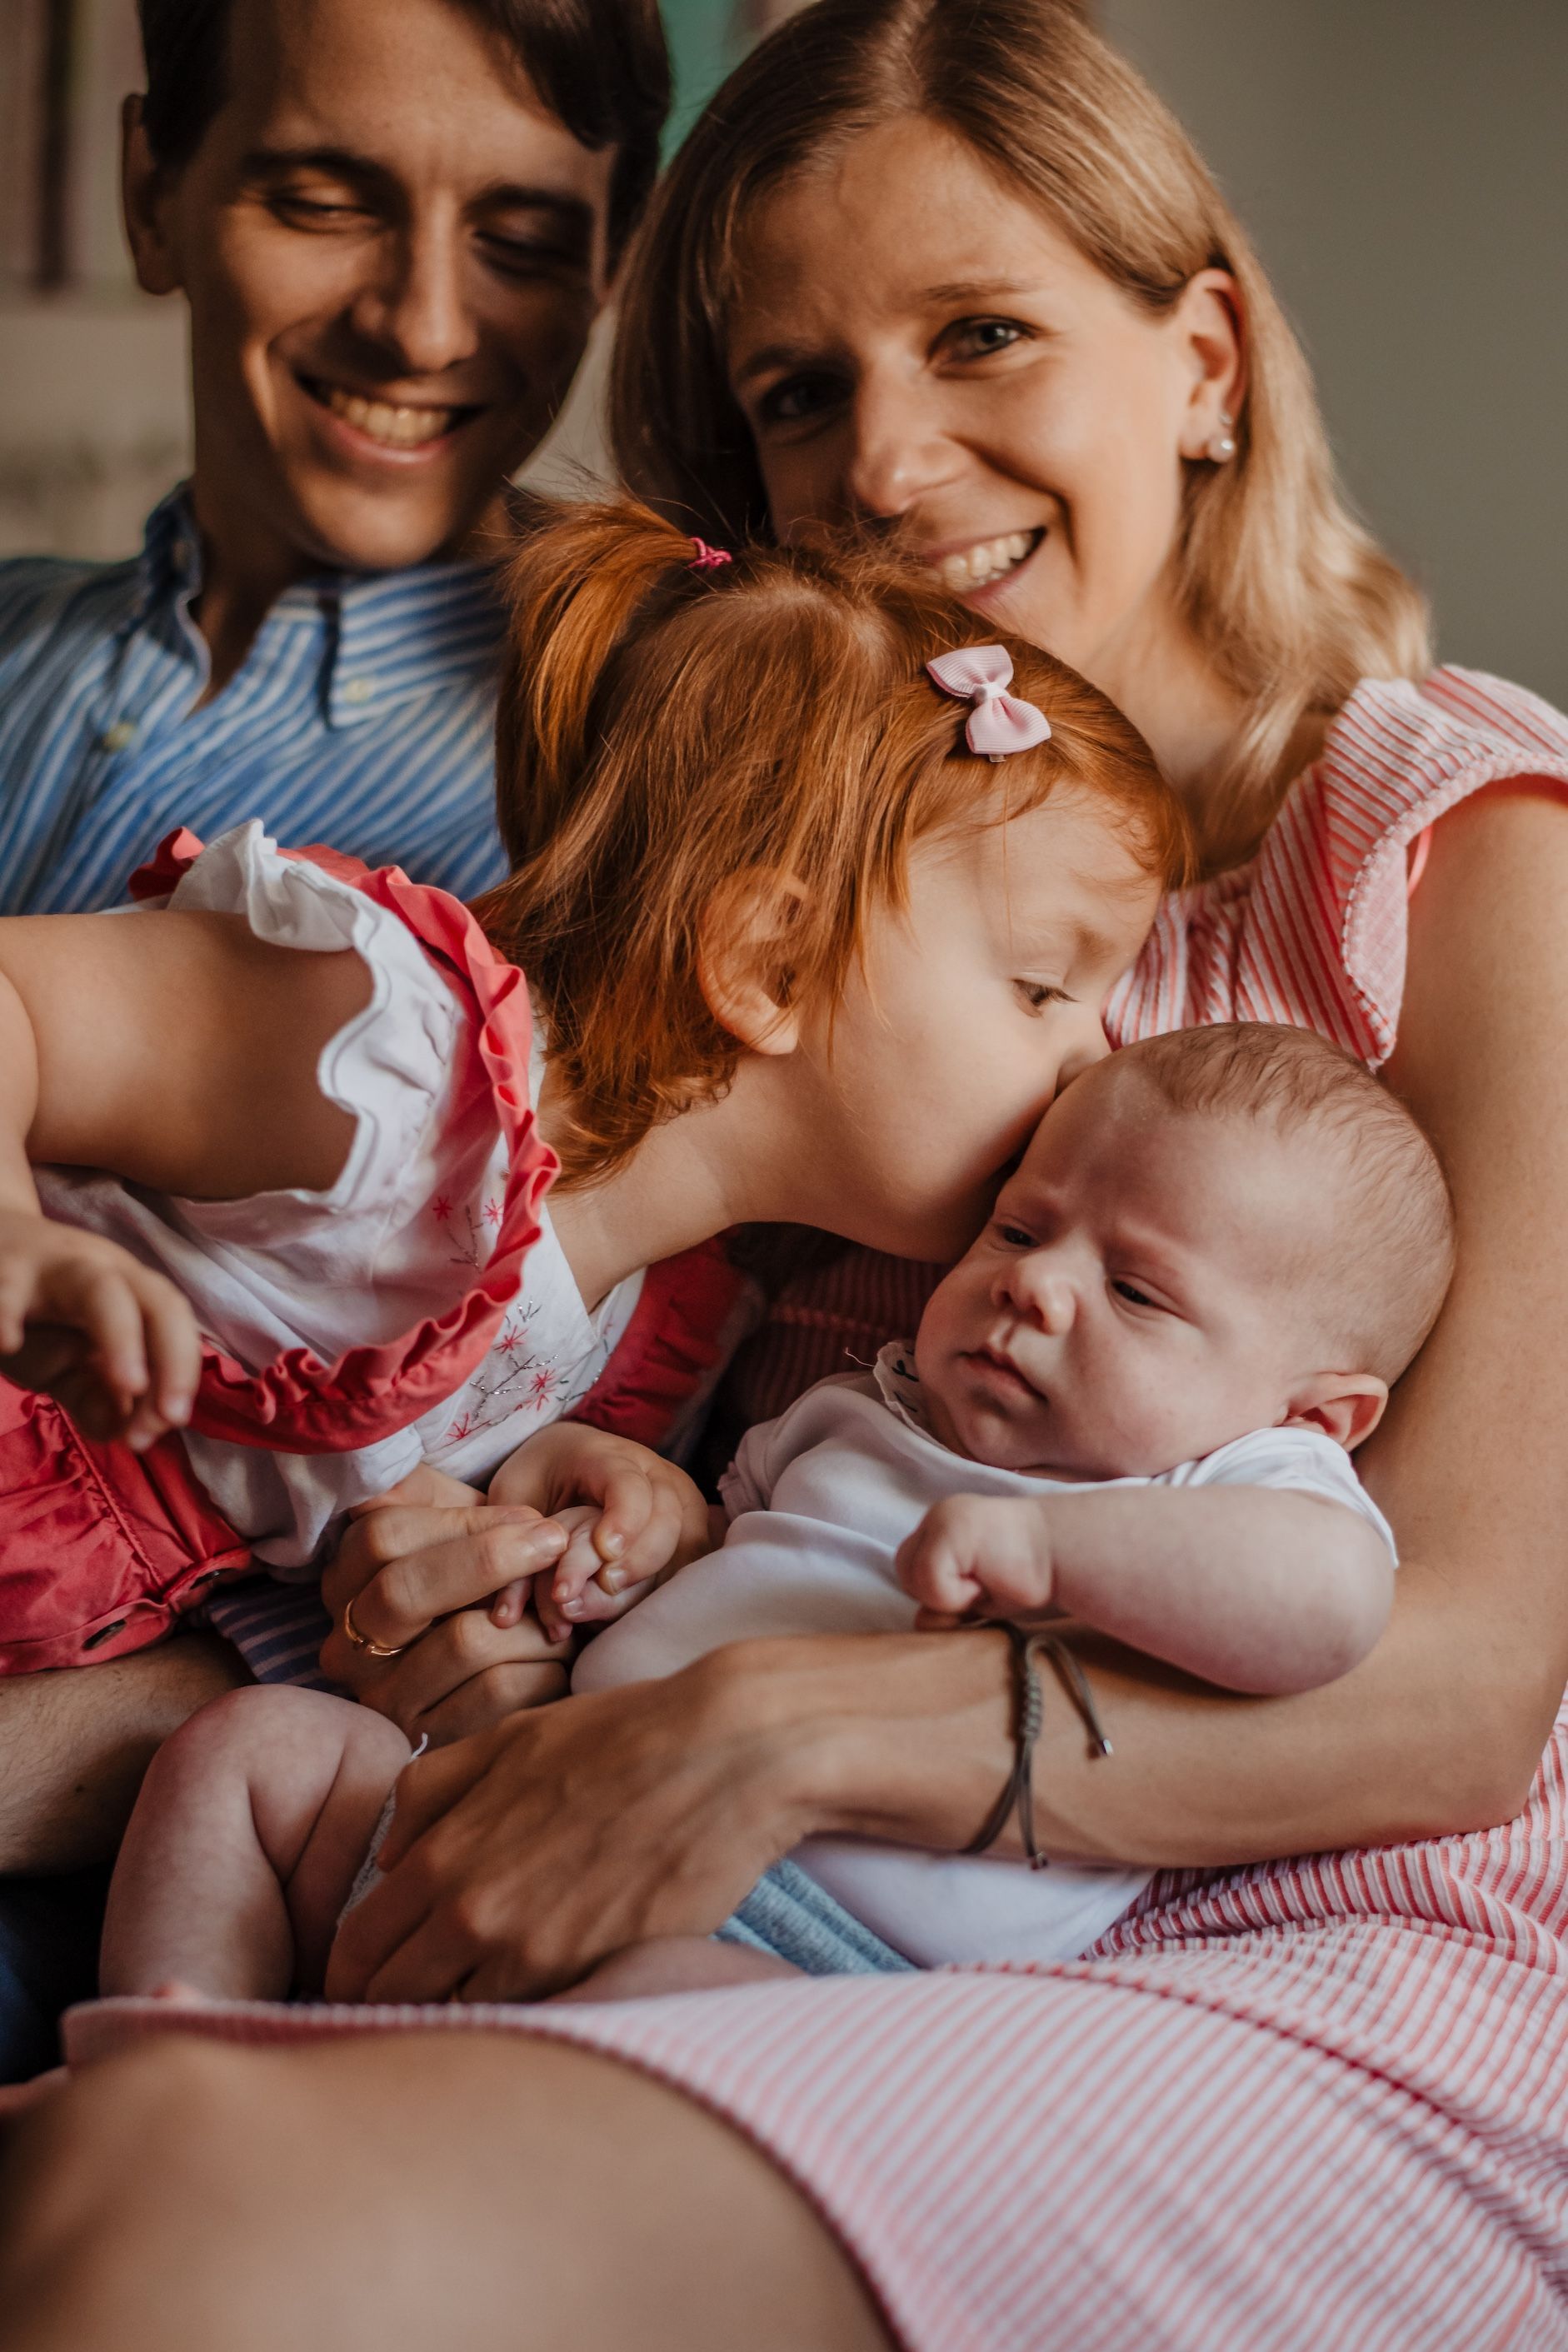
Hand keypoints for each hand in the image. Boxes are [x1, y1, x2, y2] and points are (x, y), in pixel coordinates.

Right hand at [0, 1207, 199, 1448]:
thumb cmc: (36, 1311)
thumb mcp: (68, 1362)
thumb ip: (95, 1398)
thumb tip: (125, 1431)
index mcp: (130, 1290)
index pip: (175, 1328)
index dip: (182, 1374)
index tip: (171, 1422)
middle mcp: (104, 1273)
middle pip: (157, 1303)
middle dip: (172, 1360)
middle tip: (165, 1419)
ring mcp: (55, 1269)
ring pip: (100, 1289)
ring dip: (122, 1337)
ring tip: (131, 1384)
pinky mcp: (4, 1274)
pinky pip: (9, 1293)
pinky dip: (7, 1316)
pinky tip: (9, 1343)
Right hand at [319, 1465, 574, 1744]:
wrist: (492, 1684)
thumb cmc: (475, 1591)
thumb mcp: (451, 1535)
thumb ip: (451, 1504)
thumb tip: (497, 1508)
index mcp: (343, 1582)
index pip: (384, 1537)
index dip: (464, 1523)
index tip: (529, 1517)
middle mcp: (346, 1646)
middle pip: (404, 1590)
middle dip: (492, 1559)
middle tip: (554, 1541)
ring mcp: (381, 1699)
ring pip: (463, 1640)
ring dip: (532, 1618)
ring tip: (561, 1611)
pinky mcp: (427, 1742)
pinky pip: (497, 1692)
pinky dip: (544, 1665)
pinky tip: (559, 1656)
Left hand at [324, 1650, 798, 2001]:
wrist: (728, 1752)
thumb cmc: (621, 1736)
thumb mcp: (509, 1739)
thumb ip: (433, 1792)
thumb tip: (388, 1854)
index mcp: (441, 1854)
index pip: (356, 1950)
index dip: (352, 1971)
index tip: (370, 1976)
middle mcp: (471, 1914)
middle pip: (389, 2001)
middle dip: (387, 2006)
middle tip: (413, 2001)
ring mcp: (531, 1954)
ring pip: (452, 2022)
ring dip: (453, 2017)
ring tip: (477, 2000)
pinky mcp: (590, 1975)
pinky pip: (525, 2021)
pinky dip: (518, 2018)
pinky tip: (537, 1996)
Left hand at [489, 1421, 712, 1635]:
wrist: (567, 1461)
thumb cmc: (538, 1480)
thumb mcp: (512, 1500)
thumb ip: (512, 1548)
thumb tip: (509, 1616)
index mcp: (607, 1455)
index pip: (628, 1483)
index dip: (624, 1518)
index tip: (604, 1552)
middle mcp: (652, 1474)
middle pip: (666, 1515)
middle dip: (641, 1557)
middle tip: (607, 1586)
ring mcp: (676, 1500)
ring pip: (687, 1541)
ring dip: (655, 1577)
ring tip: (615, 1602)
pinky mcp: (687, 1528)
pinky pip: (692, 1562)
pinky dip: (668, 1586)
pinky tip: (636, 1604)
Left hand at [895, 1495, 1056, 1627]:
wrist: (1064, 1554)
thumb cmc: (1028, 1576)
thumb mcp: (978, 1593)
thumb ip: (947, 1601)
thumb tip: (922, 1621)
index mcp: (943, 1525)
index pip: (911, 1568)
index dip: (939, 1590)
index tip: (979, 1587)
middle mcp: (938, 1515)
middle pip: (904, 1570)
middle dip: (937, 1592)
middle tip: (981, 1587)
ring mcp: (942, 1519)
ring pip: (913, 1579)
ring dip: (952, 1596)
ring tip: (988, 1581)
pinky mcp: (949, 1530)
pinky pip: (931, 1582)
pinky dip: (959, 1596)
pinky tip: (990, 1579)